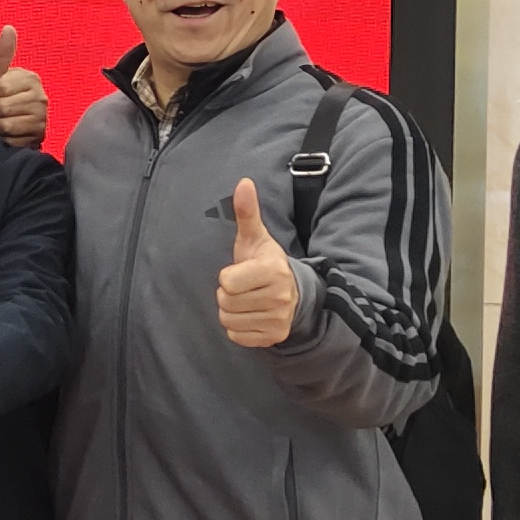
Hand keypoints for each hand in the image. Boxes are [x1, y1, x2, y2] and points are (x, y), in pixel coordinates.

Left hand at [0, 22, 48, 149]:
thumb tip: (9, 28)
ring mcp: (42, 117)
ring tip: (2, 121)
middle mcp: (41, 96)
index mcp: (30, 78)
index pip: (1, 88)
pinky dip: (5, 139)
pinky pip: (13, 140)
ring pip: (7, 124)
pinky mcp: (39, 136)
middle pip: (3, 107)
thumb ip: (1, 54)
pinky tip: (9, 134)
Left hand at [216, 177, 300, 347]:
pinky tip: (251, 314)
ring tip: (246, 300)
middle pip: (225, 302)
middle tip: (243, 287)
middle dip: (227, 294)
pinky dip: (238, 327)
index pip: (227, 282)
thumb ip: (247, 212)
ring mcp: (278, 319)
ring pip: (229, 320)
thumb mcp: (255, 238)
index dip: (227, 277)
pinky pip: (236, 336)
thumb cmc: (266, 263)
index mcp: (273, 270)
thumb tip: (243, 182)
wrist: (294, 293)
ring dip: (231, 311)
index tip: (240, 272)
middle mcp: (279, 296)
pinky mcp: (274, 337)